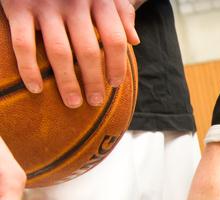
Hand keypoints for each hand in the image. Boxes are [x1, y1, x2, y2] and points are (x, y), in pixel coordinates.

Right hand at [1, 0, 138, 107]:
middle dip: (94, 81)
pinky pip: (24, 44)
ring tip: (73, 103)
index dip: (117, 65)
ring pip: (59, 52)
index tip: (115, 84)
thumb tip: (135, 41)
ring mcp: (45, 5)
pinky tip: (35, 89)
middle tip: (95, 101)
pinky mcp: (17, 7)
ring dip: (67, 82)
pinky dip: (29, 70)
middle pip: (89, 51)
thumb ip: (120, 12)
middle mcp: (74, 2)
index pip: (115, 39)